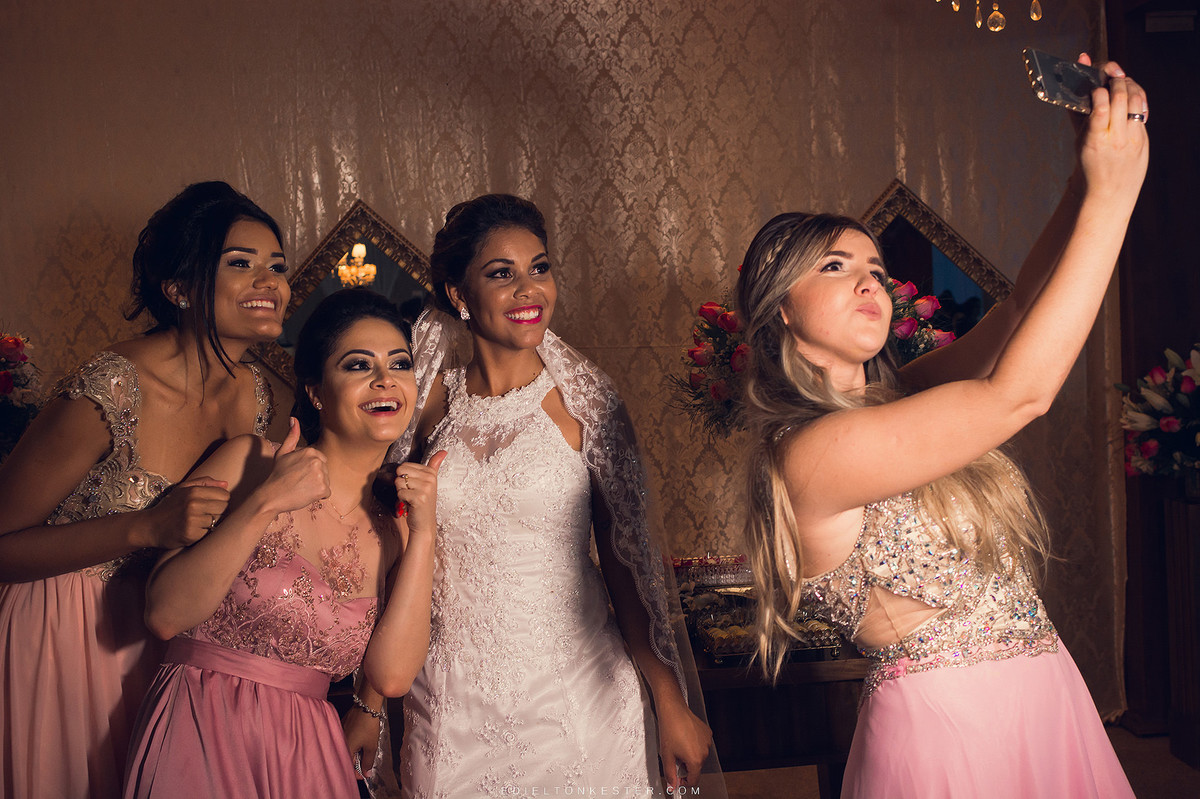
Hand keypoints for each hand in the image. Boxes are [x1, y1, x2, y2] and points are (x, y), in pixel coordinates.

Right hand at [143, 476, 229, 548]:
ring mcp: (192, 520)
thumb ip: (204, 482)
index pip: (225, 495)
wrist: (150, 526)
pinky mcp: (191, 534)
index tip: (210, 503)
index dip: (219, 499)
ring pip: (218, 520)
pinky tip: (193, 529)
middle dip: (217, 510)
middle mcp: (194, 504)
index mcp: (194, 491)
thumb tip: (226, 484)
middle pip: (224, 507)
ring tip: (197, 521)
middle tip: (203, 513)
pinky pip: (209, 532)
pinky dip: (203, 532)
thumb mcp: (183, 488)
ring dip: (210, 522)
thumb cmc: (170, 506)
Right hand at [259, 418, 329, 514]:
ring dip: (317, 486)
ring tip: (301, 487)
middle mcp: (317, 461)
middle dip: (315, 477)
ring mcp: (321, 475)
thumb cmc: (277, 474)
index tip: (298, 473)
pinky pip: (327, 493)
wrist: (272, 496)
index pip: (321, 460)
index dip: (310, 468)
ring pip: (326, 481)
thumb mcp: (282, 452)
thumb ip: (292, 436)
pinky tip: (306, 494)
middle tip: (299, 481)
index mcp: (310, 451)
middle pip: (324, 470)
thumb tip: (294, 419)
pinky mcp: (322, 489)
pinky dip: (319, 496)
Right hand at [341, 702, 380, 780]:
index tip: (364, 774)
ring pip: (345, 749)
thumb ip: (368, 762)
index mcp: (345, 749)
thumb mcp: (371, 746)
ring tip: (364, 749)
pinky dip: (351, 744)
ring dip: (354, 753)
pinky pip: (344, 740)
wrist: (366, 706)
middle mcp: (339, 743)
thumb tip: (366, 774)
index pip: (348, 767)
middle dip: (355, 763)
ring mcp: (339, 734)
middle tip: (365, 762)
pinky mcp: (340, 727)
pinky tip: (359, 740)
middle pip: (346, 759)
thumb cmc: (368, 725)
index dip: (357, 773)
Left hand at [392, 450, 445, 535]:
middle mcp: (430, 479)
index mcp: (431, 473)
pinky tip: (411, 504)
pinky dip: (402, 500)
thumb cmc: (423, 502)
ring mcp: (425, 488)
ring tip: (411, 498)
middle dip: (401, 483)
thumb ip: (434, 465)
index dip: (405, 477)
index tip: (414, 486)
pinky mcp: (419, 497)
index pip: (405, 465)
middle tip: (411, 492)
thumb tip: (443, 451)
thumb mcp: (429, 482)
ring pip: (398, 482)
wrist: (424, 524)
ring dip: (401, 492)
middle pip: (400, 471)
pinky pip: (399, 493)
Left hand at [656, 697, 712, 790]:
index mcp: (695, 760)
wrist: (673, 710)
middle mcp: (704, 752)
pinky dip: (695, 744)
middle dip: (685, 765)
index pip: (694, 780)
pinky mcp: (707, 733)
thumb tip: (673, 785)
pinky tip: (686, 736)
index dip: (684, 782)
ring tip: (679, 744)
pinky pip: (702, 744)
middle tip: (675, 755)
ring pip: (699, 756)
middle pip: (696, 767)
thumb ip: (670, 774)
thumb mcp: (666, 755)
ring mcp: (707, 742)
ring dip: (690, 754)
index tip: (678, 777)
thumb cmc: (669, 729)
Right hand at [1076, 55, 1148, 207]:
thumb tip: (1072, 85)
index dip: (1099, 91)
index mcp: (1094, 140)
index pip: (1100, 108)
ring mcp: (1132, 139)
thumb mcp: (1079, 140)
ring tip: (1121, 83)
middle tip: (1110, 75)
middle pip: (1120, 99)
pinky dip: (1137, 99)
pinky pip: (1142, 112)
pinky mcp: (1143, 140)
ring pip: (1135, 101)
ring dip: (1129, 86)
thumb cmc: (1090, 164)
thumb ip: (1079, 112)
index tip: (1095, 85)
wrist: (1108, 192)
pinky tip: (1130, 97)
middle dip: (1116, 81)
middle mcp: (1115, 139)